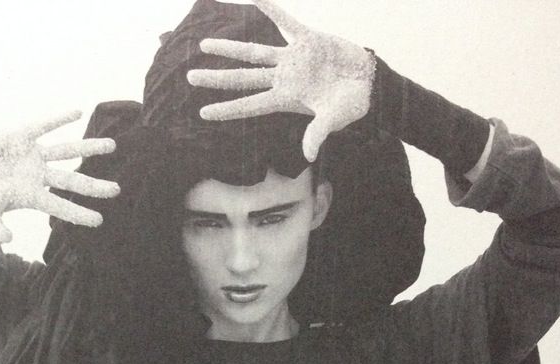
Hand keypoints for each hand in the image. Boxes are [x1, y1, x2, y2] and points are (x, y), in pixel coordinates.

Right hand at [0, 110, 119, 243]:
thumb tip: (5, 241)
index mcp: (32, 196)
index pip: (61, 207)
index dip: (79, 214)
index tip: (99, 221)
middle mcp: (38, 176)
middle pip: (73, 181)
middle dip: (94, 186)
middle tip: (118, 190)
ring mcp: (32, 156)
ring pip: (67, 151)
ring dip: (89, 148)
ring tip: (113, 146)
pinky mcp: (20, 136)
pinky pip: (43, 125)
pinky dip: (59, 119)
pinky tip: (77, 112)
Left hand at [187, 0, 375, 162]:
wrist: (370, 82)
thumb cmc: (353, 105)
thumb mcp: (334, 120)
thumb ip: (317, 133)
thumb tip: (307, 154)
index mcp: (286, 99)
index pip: (249, 105)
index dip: (227, 109)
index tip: (203, 112)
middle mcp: (283, 79)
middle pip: (242, 78)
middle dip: (216, 78)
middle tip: (189, 77)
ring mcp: (292, 59)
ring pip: (254, 52)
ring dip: (229, 49)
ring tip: (204, 45)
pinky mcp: (307, 40)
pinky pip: (285, 21)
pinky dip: (271, 9)